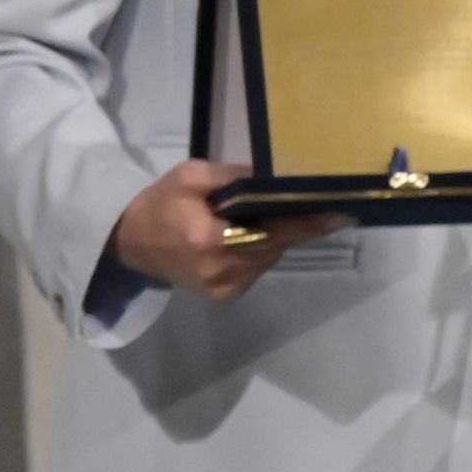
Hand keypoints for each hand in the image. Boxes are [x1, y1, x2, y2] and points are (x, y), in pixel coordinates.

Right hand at [111, 159, 349, 301]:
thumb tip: (275, 179)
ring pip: (270, 257)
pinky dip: (259, 249)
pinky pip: (258, 267)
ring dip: (273, 236)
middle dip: (289, 224)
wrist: (130, 242)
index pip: (272, 230)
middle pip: (276, 245)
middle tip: (301, 202)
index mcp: (211, 241)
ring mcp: (226, 288)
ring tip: (257, 217)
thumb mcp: (191, 176)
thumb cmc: (160, 204)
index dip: (308, 223)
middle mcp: (223, 271)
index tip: (342, 215)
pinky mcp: (227, 296)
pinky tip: (243, 236)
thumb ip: (234, 176)